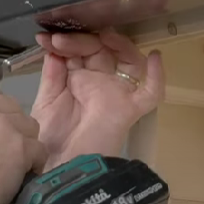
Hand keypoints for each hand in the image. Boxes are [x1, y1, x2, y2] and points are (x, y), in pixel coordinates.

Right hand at [0, 82, 46, 203]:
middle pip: (11, 106)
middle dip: (11, 125)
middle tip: (4, 147)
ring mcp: (2, 124)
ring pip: (29, 125)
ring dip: (24, 142)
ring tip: (14, 162)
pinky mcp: (19, 146)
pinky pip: (39, 149)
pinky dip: (33, 162)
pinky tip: (23, 173)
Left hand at [31, 29, 164, 171]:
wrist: (57, 167)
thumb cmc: (50, 138)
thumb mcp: (46, 100)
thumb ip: (52, 74)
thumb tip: (54, 47)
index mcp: (77, 80)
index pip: (79, 50)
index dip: (66, 41)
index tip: (46, 37)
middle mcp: (98, 83)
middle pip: (101, 51)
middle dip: (80, 41)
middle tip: (59, 40)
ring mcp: (116, 94)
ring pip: (127, 61)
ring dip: (117, 45)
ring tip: (101, 36)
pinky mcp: (129, 109)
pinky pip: (150, 93)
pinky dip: (157, 76)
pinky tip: (156, 57)